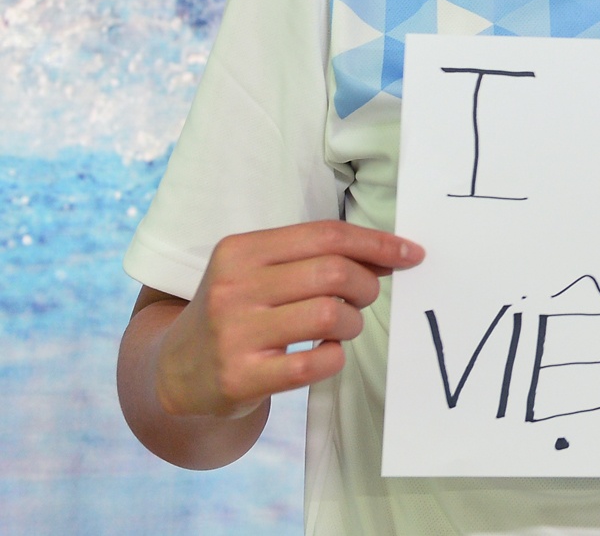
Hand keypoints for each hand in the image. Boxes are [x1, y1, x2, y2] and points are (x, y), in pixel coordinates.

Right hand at [154, 221, 422, 418]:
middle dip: (366, 285)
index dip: (377, 244)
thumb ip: (314, 257)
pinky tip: (326, 353)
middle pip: (333, 272)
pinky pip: (317, 362)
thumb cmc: (237, 311)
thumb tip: (389, 254)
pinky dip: (335, 356)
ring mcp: (234, 333)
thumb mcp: (258, 271)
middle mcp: (233, 287)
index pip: (327, 235)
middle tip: (363, 297)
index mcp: (240, 250)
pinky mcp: (241, 377)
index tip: (411, 254)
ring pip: (330, 314)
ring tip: (341, 327)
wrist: (175, 371)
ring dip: (352, 322)